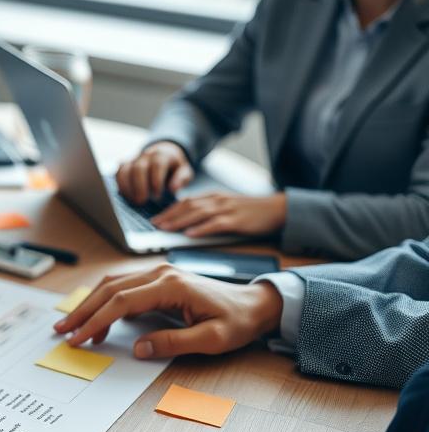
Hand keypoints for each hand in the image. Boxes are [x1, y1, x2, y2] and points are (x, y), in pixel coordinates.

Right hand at [53, 265, 282, 358]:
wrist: (255, 304)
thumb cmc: (237, 321)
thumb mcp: (212, 340)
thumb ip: (174, 343)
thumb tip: (138, 348)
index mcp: (171, 286)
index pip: (121, 303)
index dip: (96, 321)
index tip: (78, 339)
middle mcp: (161, 274)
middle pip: (109, 290)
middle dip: (82, 311)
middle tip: (62, 330)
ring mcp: (158, 273)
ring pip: (112, 285)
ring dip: (89, 304)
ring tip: (72, 325)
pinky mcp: (158, 279)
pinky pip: (123, 286)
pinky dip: (103, 300)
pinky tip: (96, 317)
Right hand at [116, 141, 193, 204]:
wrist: (164, 154)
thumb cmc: (174, 168)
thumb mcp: (185, 171)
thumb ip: (181, 178)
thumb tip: (173, 188)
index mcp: (162, 154)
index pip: (157, 165)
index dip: (156, 180)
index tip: (157, 195)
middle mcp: (146, 155)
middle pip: (139, 167)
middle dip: (139, 186)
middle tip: (141, 202)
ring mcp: (134, 159)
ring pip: (125, 169)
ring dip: (127, 186)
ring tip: (133, 200)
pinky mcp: (125, 165)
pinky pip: (119, 172)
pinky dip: (120, 184)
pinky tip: (126, 196)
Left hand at [151, 192, 286, 236]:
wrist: (278, 209)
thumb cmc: (251, 212)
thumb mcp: (227, 208)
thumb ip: (209, 213)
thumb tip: (187, 225)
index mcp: (214, 197)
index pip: (186, 201)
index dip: (169, 210)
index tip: (155, 218)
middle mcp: (218, 200)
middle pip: (188, 206)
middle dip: (169, 216)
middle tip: (154, 225)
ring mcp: (227, 209)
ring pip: (198, 214)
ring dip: (179, 222)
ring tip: (165, 229)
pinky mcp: (237, 220)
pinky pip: (215, 224)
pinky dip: (201, 229)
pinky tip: (190, 234)